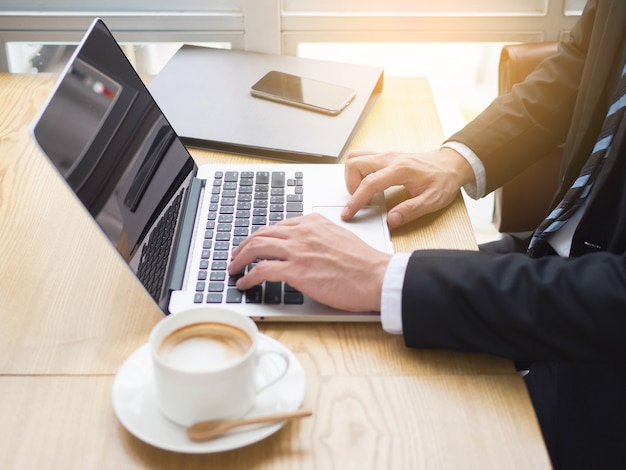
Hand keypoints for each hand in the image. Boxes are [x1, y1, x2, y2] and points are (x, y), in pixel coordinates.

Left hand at [228, 214, 392, 311]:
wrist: (376, 276)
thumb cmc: (364, 264)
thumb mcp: (339, 237)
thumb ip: (319, 238)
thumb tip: (307, 248)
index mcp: (313, 222)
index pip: (278, 226)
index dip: (261, 236)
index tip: (254, 244)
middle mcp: (302, 232)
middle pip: (262, 234)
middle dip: (244, 246)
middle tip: (236, 255)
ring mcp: (298, 250)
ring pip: (257, 248)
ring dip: (240, 259)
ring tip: (234, 269)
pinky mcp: (296, 271)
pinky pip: (262, 271)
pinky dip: (248, 277)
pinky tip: (244, 283)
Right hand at [342, 147, 473, 228]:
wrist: (451, 164)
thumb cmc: (443, 181)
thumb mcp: (432, 201)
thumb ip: (410, 211)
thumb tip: (390, 220)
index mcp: (401, 170)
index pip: (369, 183)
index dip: (355, 200)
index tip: (348, 213)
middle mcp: (390, 158)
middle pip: (354, 164)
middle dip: (350, 185)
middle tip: (360, 200)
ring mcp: (386, 155)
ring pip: (355, 157)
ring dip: (352, 175)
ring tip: (363, 192)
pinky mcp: (385, 156)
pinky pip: (362, 157)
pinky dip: (358, 170)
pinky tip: (368, 184)